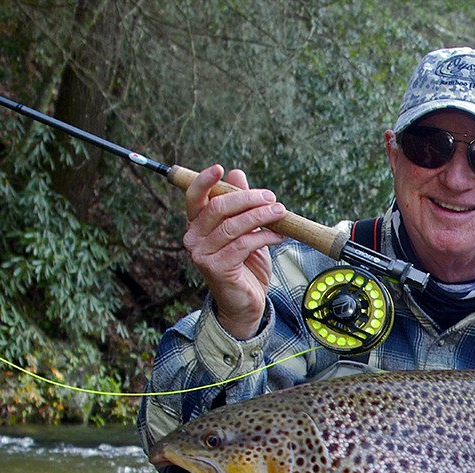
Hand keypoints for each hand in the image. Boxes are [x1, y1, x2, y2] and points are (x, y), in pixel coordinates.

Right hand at [183, 165, 285, 338]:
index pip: (194, 196)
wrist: (245, 302)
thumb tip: (236, 174)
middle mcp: (194, 238)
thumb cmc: (244, 265)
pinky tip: (278, 235)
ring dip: (261, 216)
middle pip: (218, 207)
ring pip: (233, 225)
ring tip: (280, 213)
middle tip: (272, 198)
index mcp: (197, 224)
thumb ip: (240, 204)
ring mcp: (202, 254)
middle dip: (248, 198)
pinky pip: (243, 244)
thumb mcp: (245, 230)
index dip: (205, 181)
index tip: (221, 167)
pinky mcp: (217, 268)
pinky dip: (264, 236)